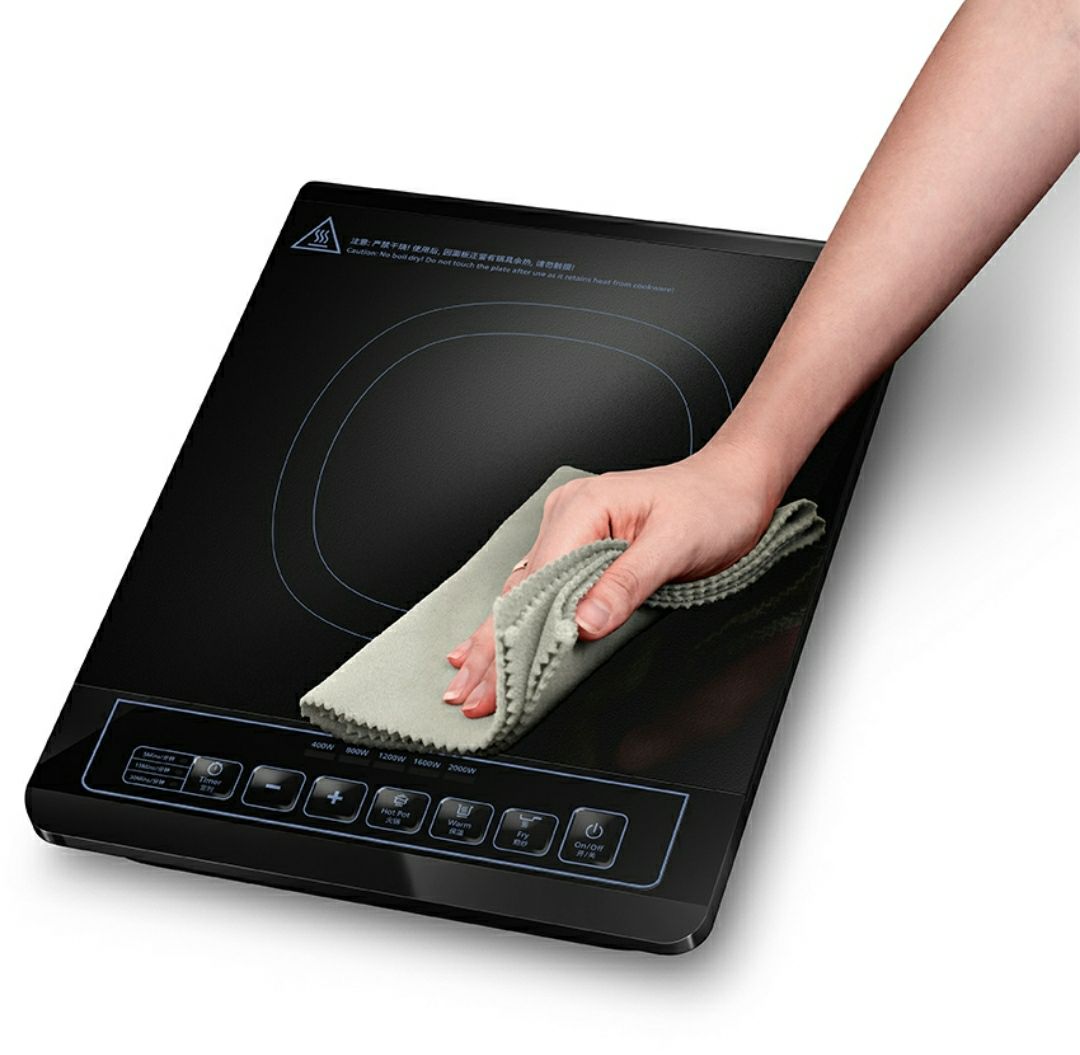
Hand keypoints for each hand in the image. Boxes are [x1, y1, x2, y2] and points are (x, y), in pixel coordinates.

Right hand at [441, 440, 778, 717]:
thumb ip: (626, 584)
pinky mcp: (583, 547)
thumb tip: (583, 624)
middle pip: (520, 591)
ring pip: (525, 593)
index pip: (537, 583)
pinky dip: (520, 622)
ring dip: (498, 639)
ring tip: (469, 680)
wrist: (734, 485)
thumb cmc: (712, 506)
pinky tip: (492, 641)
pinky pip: (543, 588)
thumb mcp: (675, 546)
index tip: (497, 681)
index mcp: (584, 509)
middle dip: (490, 646)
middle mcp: (569, 517)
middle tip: (465, 694)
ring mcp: (572, 531)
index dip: (513, 636)